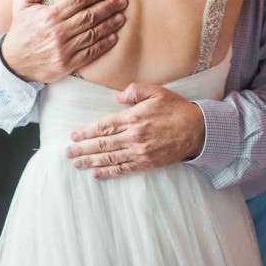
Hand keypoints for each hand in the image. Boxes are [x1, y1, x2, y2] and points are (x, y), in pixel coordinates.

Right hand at [0, 0, 126, 82]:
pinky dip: (104, 44)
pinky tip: (114, 37)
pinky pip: (90, 52)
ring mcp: (63, 49)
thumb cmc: (21, 31)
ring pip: (93, 33)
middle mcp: (58, 31)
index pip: (78, 0)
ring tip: (121, 17)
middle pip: (90, 16)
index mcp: (49, 15)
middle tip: (123, 1)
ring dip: (110, 24)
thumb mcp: (23, 6)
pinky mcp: (68, 64)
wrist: (13, 64)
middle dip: (108, 6)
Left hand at [65, 83, 204, 177]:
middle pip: (102, 144)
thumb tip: (116, 98)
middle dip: (82, 149)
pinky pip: (124, 169)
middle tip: (67, 153)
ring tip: (76, 163)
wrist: (199, 130)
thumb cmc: (176, 108)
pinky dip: (108, 172)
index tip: (73, 135)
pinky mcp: (147, 163)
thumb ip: (133, 91)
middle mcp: (134, 137)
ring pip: (109, 158)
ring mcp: (140, 152)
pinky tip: (96, 174)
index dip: (85, 132)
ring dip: (90, 161)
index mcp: (133, 118)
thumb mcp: (155, 91)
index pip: (103, 126)